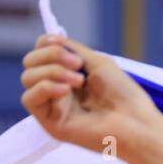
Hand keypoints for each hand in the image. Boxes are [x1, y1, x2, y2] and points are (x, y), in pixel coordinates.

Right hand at [19, 34, 162, 159]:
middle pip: (30, 63)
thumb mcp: (96, 62)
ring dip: (51, 71)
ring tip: (78, 81)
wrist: (135, 122)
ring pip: (27, 78)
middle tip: (78, 66)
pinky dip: (45, 88)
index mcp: (67, 74)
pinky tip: (66, 91)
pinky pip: (29, 99)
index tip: (63, 43)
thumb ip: (70, 50)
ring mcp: (53, 107)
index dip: (46, 43)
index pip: (39, 52)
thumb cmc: (123, 93)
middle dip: (51, 56)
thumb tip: (50, 39)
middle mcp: (57, 90)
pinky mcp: (51, 124)